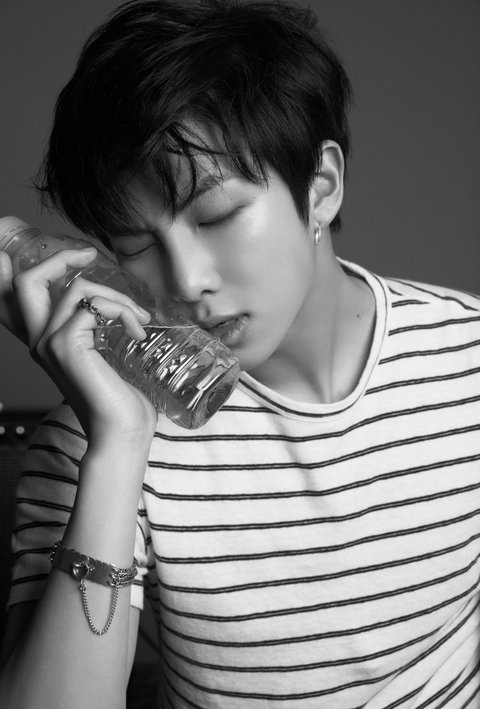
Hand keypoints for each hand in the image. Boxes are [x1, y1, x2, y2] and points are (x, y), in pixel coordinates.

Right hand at [0, 247, 157, 443]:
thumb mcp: (106, 358)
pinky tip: (137, 331)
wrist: (121, 432)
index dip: (31, 269)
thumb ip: (101, 332)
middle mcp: (39, 341)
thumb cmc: (119, 401)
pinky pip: (94, 305)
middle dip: (59, 258)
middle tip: (89, 253)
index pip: (20, 298)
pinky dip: (122, 310)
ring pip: (78, 289)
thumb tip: (125, 308)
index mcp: (46, 342)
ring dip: (117, 296)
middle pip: (28, 281)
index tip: (74, 256)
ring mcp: (49, 342)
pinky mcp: (66, 344)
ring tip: (139, 318)